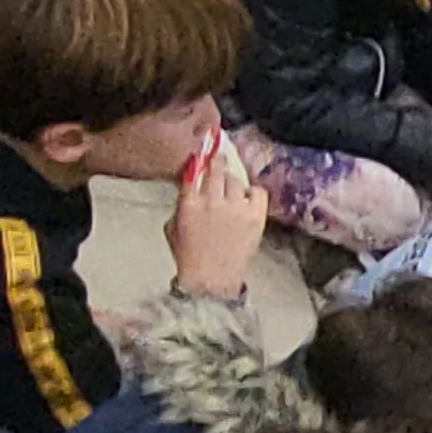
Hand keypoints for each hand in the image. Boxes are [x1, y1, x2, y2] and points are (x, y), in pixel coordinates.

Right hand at [164, 134, 270, 297]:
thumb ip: (182, 204)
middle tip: (218, 161)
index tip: (202, 153)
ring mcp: (236, 208)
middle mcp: (213, 201)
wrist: (212, 279)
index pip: (193, 170)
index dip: (198, 159)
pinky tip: (246, 199)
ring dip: (232, 182)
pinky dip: (252, 192)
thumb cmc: (188, 256)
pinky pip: (258, 192)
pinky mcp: (255, 217)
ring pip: (235, 180)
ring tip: (230, 191)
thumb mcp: (173, 227)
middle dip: (216, 163)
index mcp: (189, 203)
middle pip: (216, 169)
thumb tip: (191, 186)